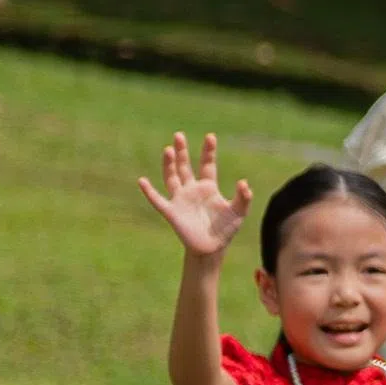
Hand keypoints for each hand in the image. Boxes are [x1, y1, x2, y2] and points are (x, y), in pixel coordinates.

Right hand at [141, 133, 239, 257]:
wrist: (212, 248)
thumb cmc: (226, 229)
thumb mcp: (239, 212)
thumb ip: (243, 198)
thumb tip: (243, 182)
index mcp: (208, 187)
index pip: (207, 165)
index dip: (208, 151)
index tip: (210, 136)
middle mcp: (192, 190)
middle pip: (185, 166)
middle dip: (182, 151)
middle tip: (179, 135)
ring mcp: (180, 199)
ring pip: (172, 177)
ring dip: (169, 164)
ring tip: (168, 149)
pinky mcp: (171, 212)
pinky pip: (157, 200)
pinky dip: (149, 191)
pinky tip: (142, 181)